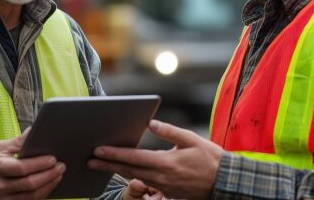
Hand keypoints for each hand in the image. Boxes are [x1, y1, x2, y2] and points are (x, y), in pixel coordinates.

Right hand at [0, 128, 65, 199]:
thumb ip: (18, 141)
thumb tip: (35, 130)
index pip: (20, 168)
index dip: (38, 164)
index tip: (52, 158)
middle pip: (28, 184)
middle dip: (48, 175)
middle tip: (61, 166)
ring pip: (31, 197)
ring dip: (49, 185)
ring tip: (59, 174)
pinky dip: (42, 194)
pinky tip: (50, 184)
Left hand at [89, 120, 222, 199]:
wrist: (224, 183)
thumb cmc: (210, 159)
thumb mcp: (192, 140)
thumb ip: (169, 132)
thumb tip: (151, 123)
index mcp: (166, 162)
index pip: (133, 158)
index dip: (114, 153)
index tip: (98, 149)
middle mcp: (161, 177)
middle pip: (128, 170)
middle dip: (107, 164)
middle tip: (89, 160)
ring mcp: (163, 187)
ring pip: (134, 178)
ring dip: (116, 171)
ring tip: (100, 164)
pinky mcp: (167, 192)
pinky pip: (144, 183)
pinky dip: (131, 176)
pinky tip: (123, 171)